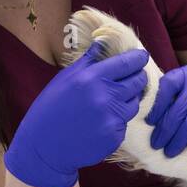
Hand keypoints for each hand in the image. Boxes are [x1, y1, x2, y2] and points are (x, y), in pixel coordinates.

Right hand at [4, 42, 149, 186]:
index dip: (138, 58)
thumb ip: (88, 60)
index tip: (142, 56)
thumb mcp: (65, 79)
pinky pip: (125, 123)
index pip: (127, 63)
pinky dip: (118, 119)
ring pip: (134, 104)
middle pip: (137, 82)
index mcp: (91, 78)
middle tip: (135, 76)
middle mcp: (105, 97)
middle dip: (138, 77)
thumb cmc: (51, 108)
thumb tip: (103, 40)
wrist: (45, 146)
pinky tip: (102, 120)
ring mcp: (112, 118)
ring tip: (114, 99)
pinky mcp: (115, 137)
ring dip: (129, 99)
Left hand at [145, 65, 186, 158]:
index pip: (168, 86)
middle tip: (157, 144)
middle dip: (168, 127)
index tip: (149, 123)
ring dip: (181, 135)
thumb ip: (162, 102)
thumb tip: (138, 117)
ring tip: (171, 150)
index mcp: (183, 75)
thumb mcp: (176, 98)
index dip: (158, 105)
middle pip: (182, 104)